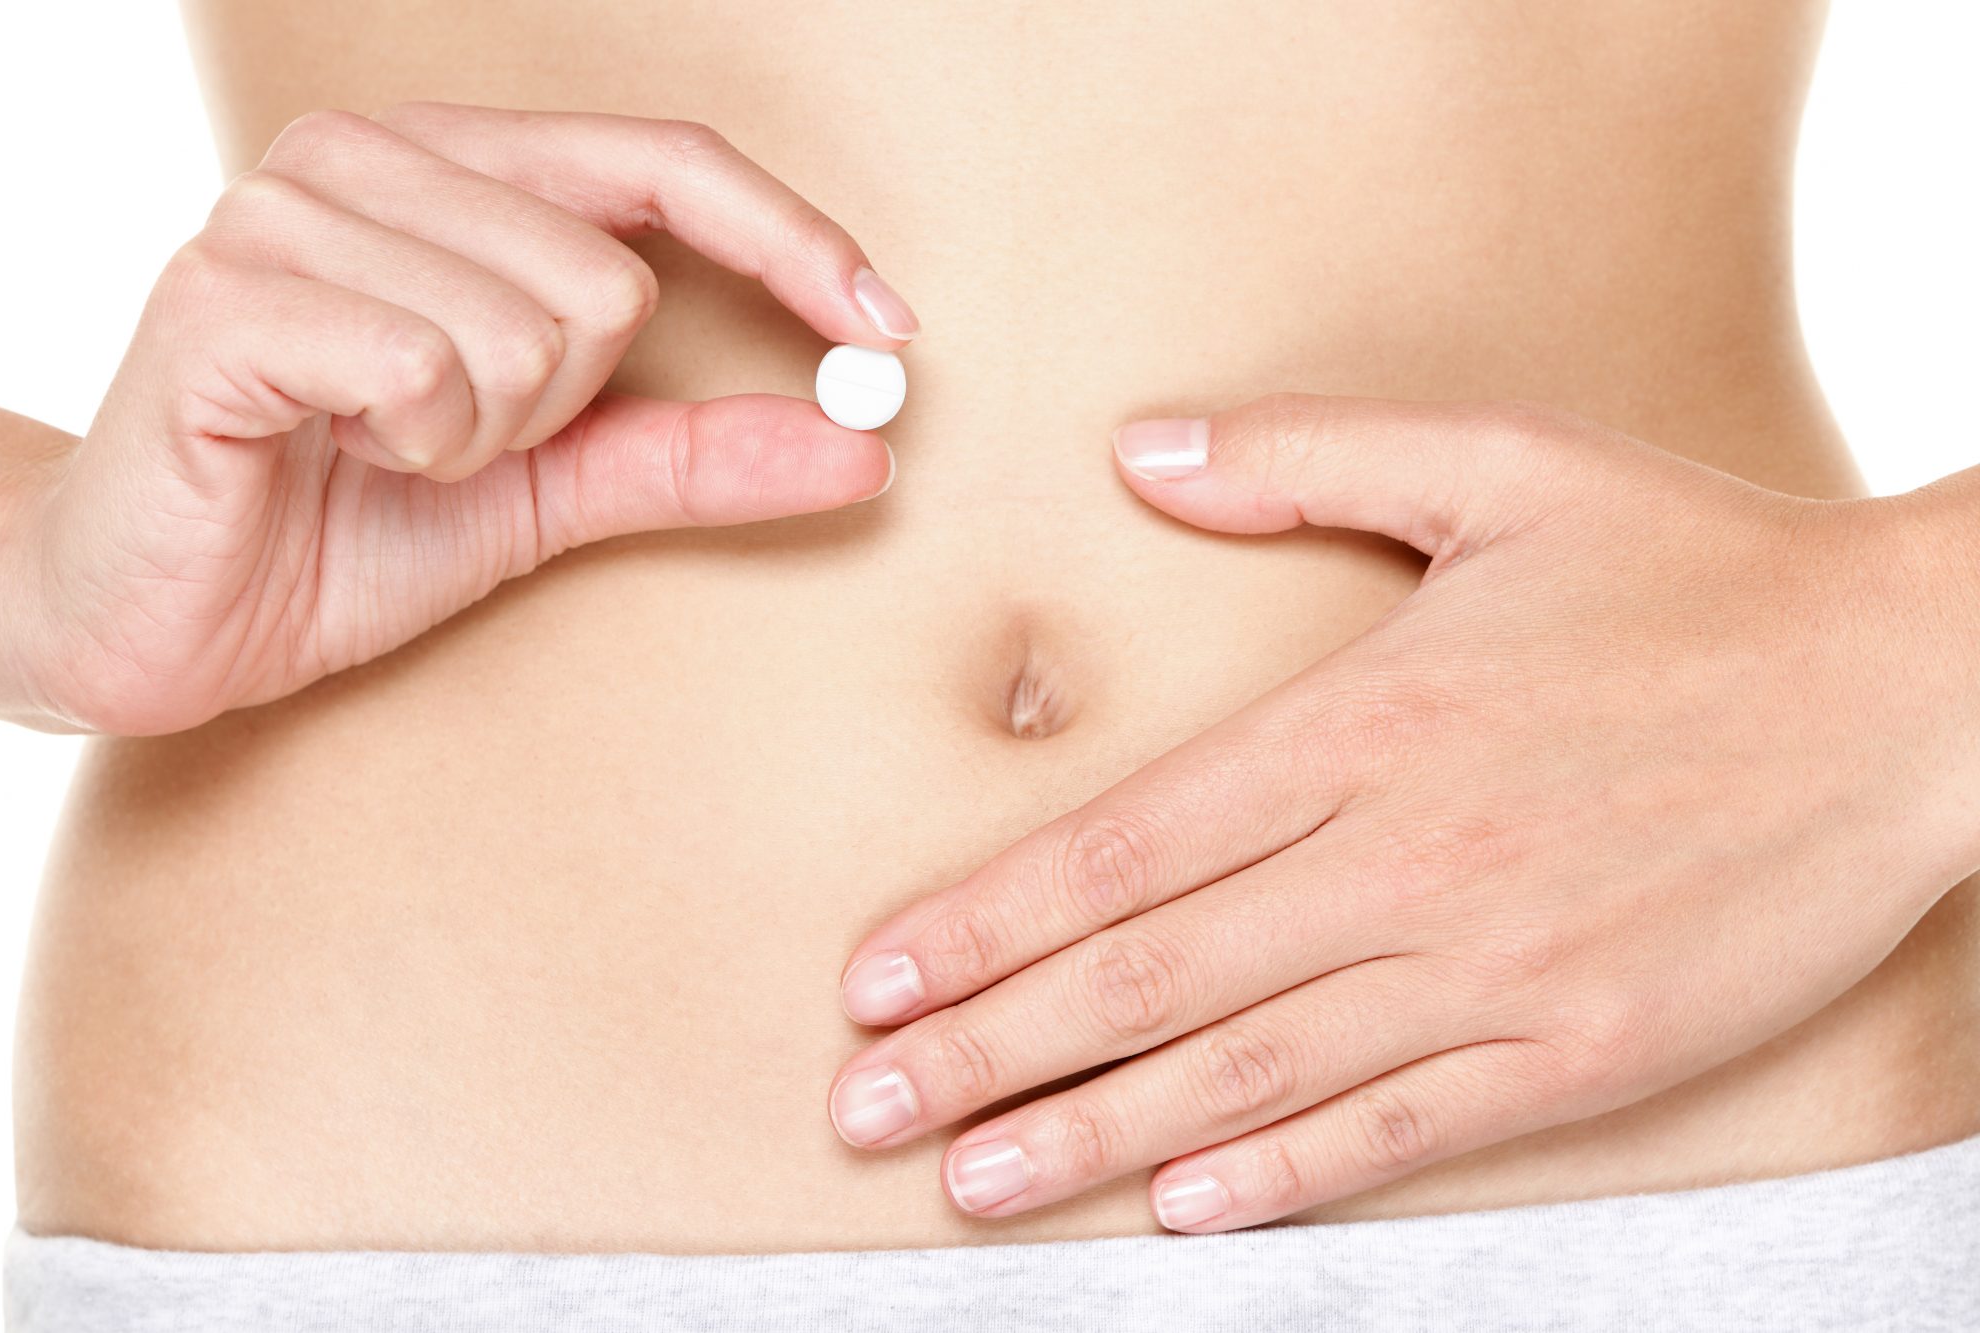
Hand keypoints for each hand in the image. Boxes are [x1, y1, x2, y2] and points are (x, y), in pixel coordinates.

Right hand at [0, 103, 913, 733]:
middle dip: (559, 408)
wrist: (160, 616)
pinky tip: (334, 451)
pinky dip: (415, 446)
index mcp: (451, 172)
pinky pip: (431, 366)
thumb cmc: (342, 529)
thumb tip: (863, 442)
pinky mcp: (230, 293)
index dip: (790, 239)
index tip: (889, 332)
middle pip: (609, 276)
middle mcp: (367, 158)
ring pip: (534, 326)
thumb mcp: (550, 490)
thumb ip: (694, 454)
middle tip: (451, 445)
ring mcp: (289, 211)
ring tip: (383, 450)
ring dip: (482, 437)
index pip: (664, 162)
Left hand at [828, 394, 1979, 1230]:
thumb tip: (1139, 449)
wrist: (1915, 691)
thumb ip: (1306, 456)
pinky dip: (1282, 1174)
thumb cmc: (1699, 569)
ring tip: (969, 1178)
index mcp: (1364, 721)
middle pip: (1148, 975)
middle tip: (862, 1107)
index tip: (875, 979)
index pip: (1122, 847)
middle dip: (988, 1047)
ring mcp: (1492, 968)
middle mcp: (1404, 857)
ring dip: (1091, 1133)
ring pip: (1247, 1070)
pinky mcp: (1582, 1048)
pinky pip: (1402, 1129)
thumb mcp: (1502, 463)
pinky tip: (1180, 1207)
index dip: (983, 919)